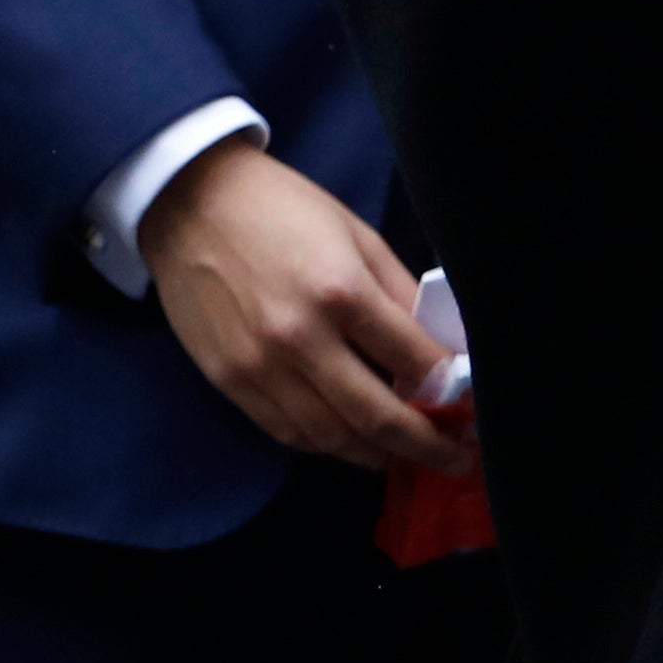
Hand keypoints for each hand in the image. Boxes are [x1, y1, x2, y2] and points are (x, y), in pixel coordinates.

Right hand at [139, 143, 468, 470]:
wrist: (189, 203)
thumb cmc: (283, 210)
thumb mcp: (360, 238)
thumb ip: (400, 296)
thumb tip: (439, 348)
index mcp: (342, 293)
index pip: (414, 364)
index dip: (452, 394)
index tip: (474, 409)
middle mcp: (299, 338)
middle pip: (376, 417)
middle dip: (426, 445)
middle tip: (456, 459)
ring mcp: (258, 365)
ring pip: (330, 437)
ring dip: (377, 454)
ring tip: (407, 455)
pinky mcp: (226, 379)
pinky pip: (285, 431)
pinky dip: (326, 445)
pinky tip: (353, 442)